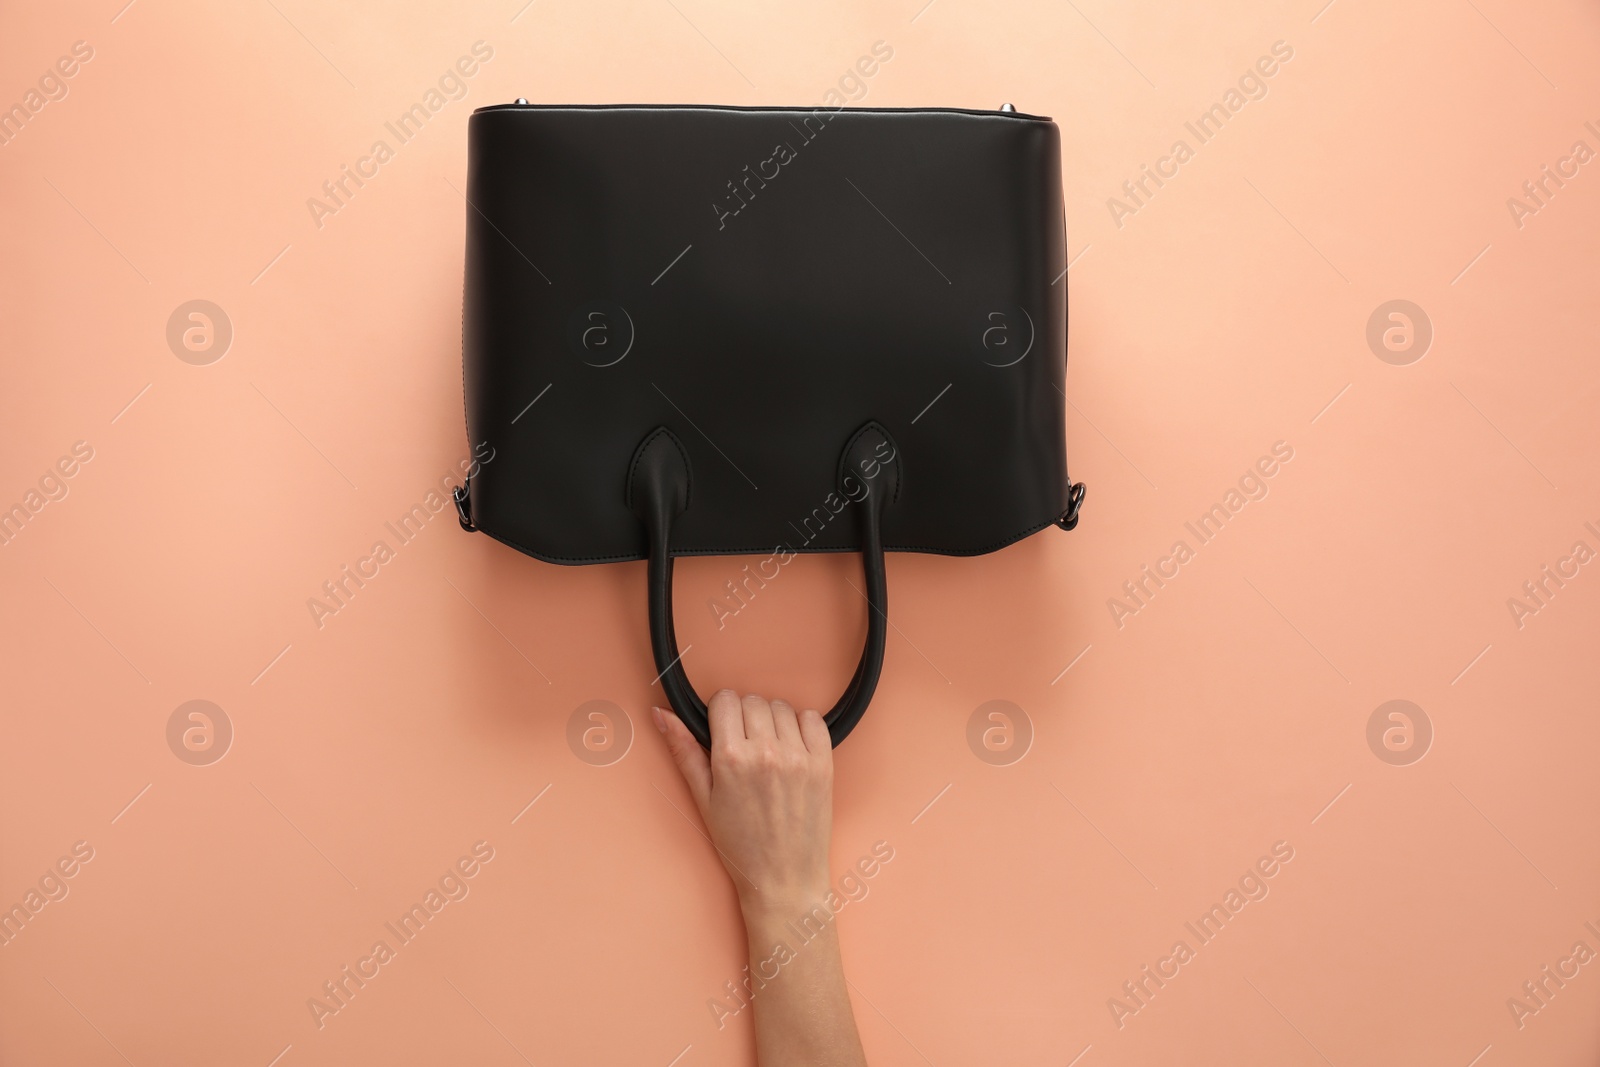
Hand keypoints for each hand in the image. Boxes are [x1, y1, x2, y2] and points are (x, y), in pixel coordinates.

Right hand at [653, 690, 833, 918]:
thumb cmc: (741, 846)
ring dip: (773, 721)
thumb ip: (683, 750)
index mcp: (731, 759)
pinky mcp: (823, 764)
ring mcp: (798, 757)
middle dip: (744, 716)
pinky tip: (793, 749)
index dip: (721, 712)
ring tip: (768, 750)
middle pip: (752, 701)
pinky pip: (814, 720)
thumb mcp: (703, 799)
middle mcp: (765, 752)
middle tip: (745, 745)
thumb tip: (661, 713)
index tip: (723, 729)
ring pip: (782, 707)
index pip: (725, 700)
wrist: (784, 879)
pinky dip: (803, 727)